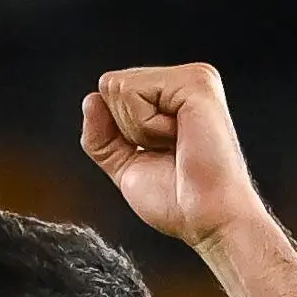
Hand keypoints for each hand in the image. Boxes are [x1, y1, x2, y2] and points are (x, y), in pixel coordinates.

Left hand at [82, 64, 268, 249]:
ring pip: (118, 87)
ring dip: (137, 129)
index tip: (159, 155)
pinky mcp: (195, 81)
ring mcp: (193, 76)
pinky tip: (178, 138)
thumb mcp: (127, 166)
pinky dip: (145, 126)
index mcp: (174, 96)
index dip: (120, 133)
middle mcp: (184, 81)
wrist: (207, 219)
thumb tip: (90, 99)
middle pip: (111, 86)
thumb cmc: (179, 201)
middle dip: (126, 129)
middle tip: (168, 152)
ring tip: (175, 146)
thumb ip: (103, 136)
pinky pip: (133, 92)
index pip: (112, 94)